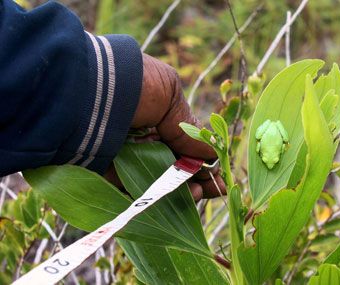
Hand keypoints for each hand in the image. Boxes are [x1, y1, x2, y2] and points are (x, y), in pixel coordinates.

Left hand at [105, 53, 225, 200]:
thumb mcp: (170, 95)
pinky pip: (130, 188)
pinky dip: (150, 198)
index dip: (203, 162)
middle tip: (210, 191)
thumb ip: (188, 128)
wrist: (90, 88)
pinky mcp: (108, 170)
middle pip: (174, 165)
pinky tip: (170, 203)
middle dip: (195, 180)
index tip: (218, 179)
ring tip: (195, 196)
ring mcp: (126, 154)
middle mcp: (144, 136)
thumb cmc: (136, 84)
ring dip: (178, 192)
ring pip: (156, 180)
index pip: (186, 144)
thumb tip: (212, 153)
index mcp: (159, 117)